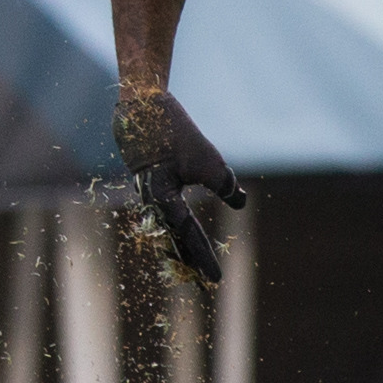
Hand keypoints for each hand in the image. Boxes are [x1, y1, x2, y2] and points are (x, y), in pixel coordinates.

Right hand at [116, 86, 245, 282]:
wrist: (141, 102)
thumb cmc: (175, 133)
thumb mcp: (208, 161)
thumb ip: (224, 185)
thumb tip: (240, 202)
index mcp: (162, 200)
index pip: (187, 236)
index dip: (203, 257)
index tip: (216, 279)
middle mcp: (151, 198)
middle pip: (173, 234)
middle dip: (190, 256)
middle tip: (204, 279)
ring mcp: (147, 187)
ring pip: (168, 221)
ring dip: (182, 240)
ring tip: (192, 257)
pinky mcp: (148, 175)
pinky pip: (164, 205)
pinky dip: (175, 219)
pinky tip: (178, 223)